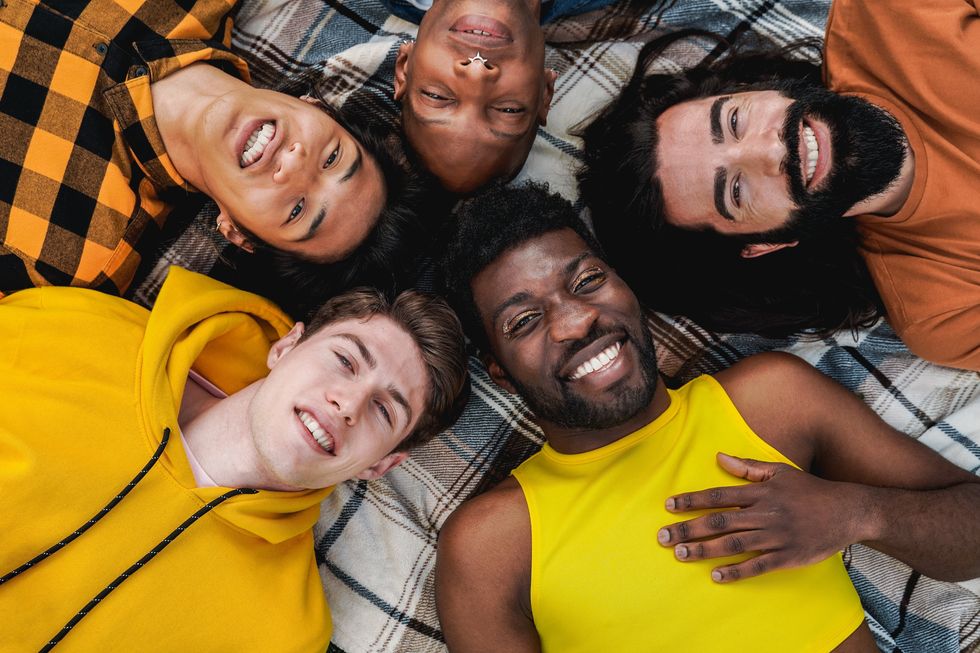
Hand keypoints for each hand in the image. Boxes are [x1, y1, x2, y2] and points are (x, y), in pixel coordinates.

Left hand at [657, 452, 865, 582]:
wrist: (848, 511)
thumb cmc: (809, 490)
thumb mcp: (779, 471)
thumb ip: (747, 467)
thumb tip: (718, 456)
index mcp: (760, 492)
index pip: (718, 496)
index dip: (692, 501)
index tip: (669, 506)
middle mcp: (765, 514)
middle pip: (719, 522)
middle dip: (688, 529)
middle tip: (663, 536)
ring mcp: (777, 536)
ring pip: (734, 544)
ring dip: (704, 550)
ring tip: (680, 554)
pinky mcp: (789, 556)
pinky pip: (758, 566)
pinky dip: (737, 571)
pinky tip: (716, 575)